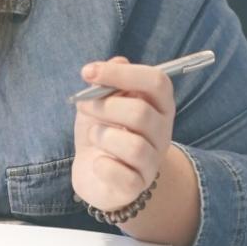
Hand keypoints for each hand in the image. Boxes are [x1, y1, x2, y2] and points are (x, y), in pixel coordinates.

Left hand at [70, 56, 175, 212]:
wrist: (97, 176)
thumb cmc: (102, 132)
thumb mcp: (100, 102)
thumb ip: (109, 82)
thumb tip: (119, 59)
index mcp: (158, 105)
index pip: (157, 81)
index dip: (122, 73)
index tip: (88, 72)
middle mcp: (163, 132)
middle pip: (141, 112)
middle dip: (103, 105)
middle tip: (84, 105)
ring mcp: (152, 161)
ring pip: (133, 145)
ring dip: (102, 135)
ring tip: (94, 136)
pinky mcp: (136, 186)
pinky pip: (121, 174)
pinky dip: (102, 165)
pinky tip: (97, 162)